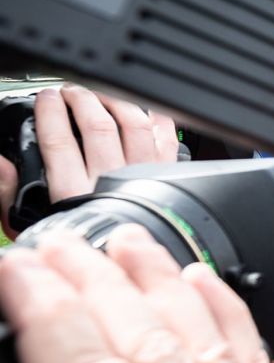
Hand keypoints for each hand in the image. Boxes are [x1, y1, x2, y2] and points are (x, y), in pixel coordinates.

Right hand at [0, 85, 177, 238]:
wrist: (129, 271)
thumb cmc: (84, 250)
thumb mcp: (30, 231)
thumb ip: (9, 196)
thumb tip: (1, 165)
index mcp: (74, 195)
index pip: (59, 141)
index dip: (50, 113)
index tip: (45, 99)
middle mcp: (111, 182)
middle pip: (97, 125)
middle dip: (80, 99)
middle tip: (70, 91)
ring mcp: (143, 177)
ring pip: (133, 124)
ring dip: (115, 102)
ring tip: (100, 94)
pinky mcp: (168, 177)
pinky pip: (167, 138)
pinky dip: (156, 119)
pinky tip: (143, 110)